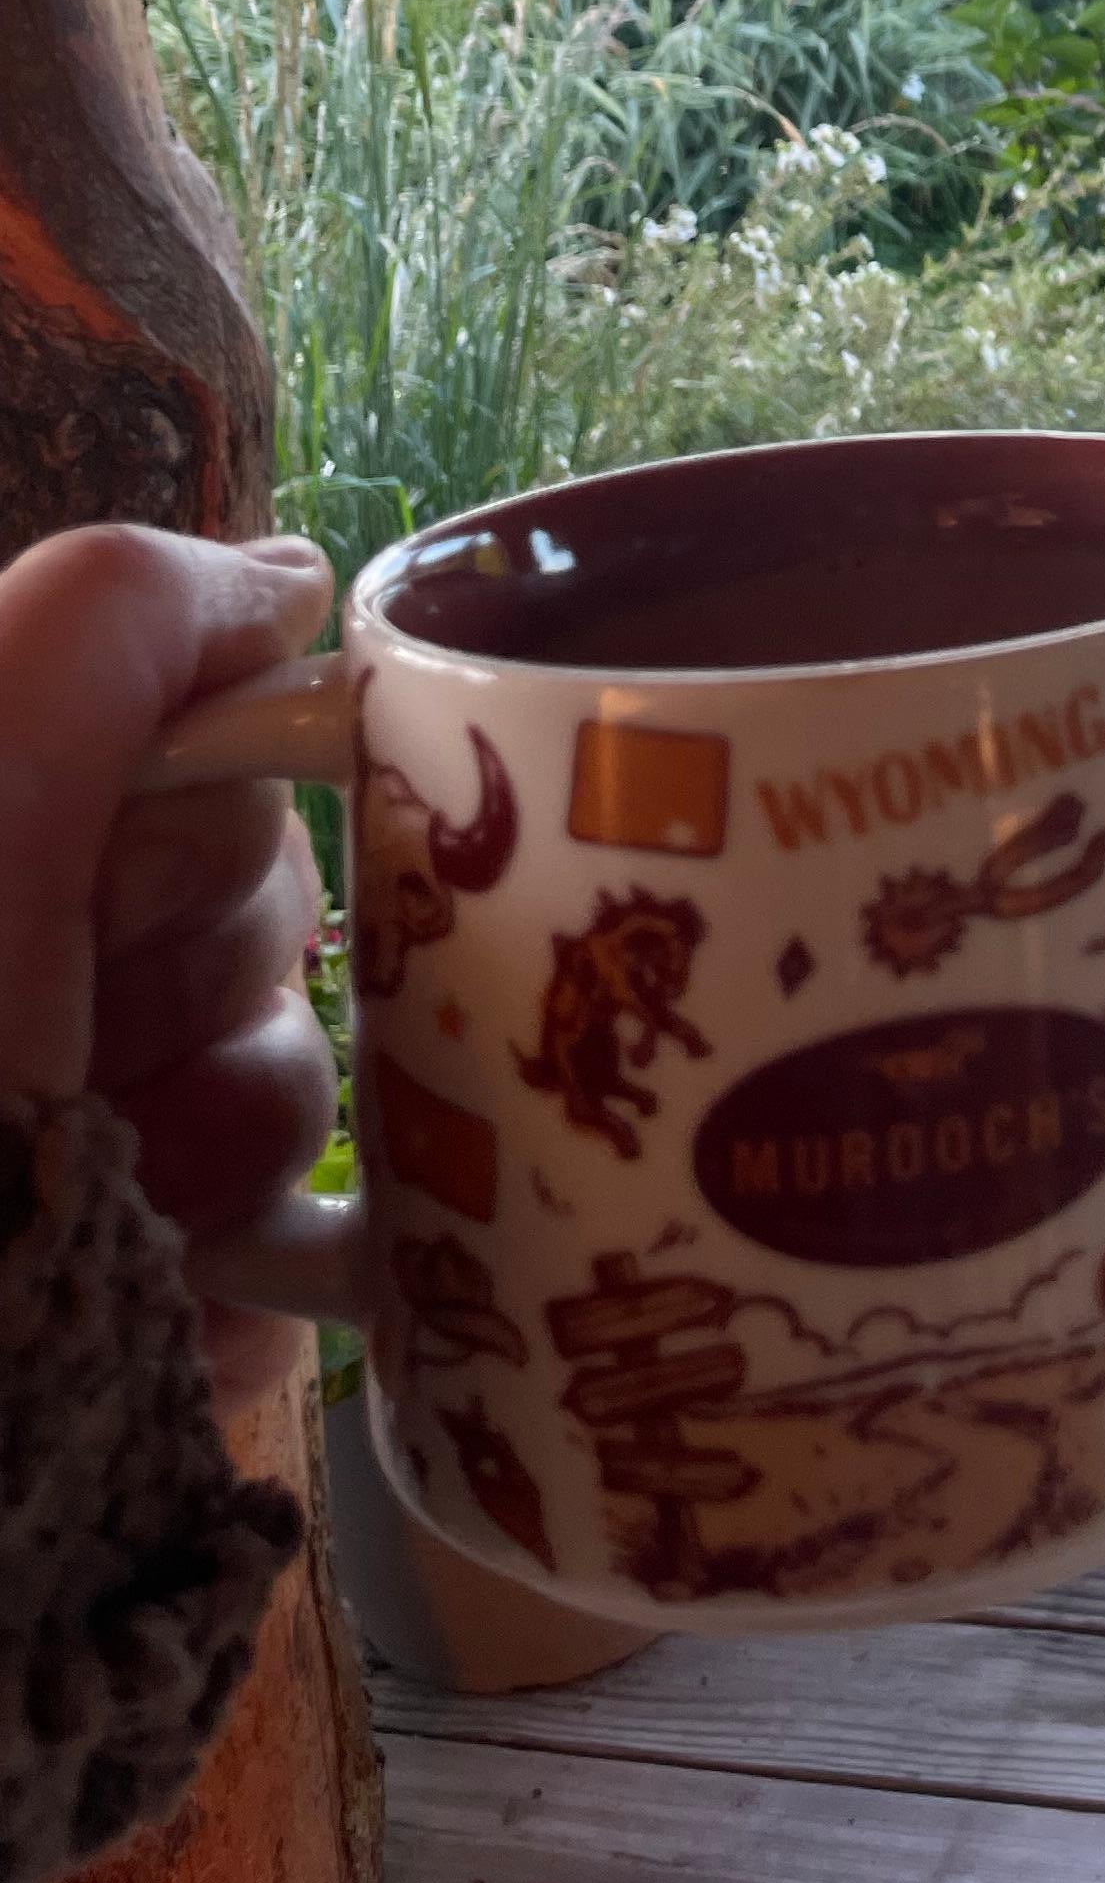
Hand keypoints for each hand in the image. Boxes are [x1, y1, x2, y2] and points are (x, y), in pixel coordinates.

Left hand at [0, 525, 336, 1409]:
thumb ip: (113, 616)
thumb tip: (288, 582)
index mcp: (18, 840)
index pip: (206, 739)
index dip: (200, 794)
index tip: (118, 866)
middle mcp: (43, 970)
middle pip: (266, 890)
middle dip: (207, 964)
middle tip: (86, 1031)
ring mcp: (96, 1143)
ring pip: (292, 1062)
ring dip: (230, 1127)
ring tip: (113, 1191)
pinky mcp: (157, 1300)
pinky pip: (299, 1234)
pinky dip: (248, 1262)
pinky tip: (156, 1278)